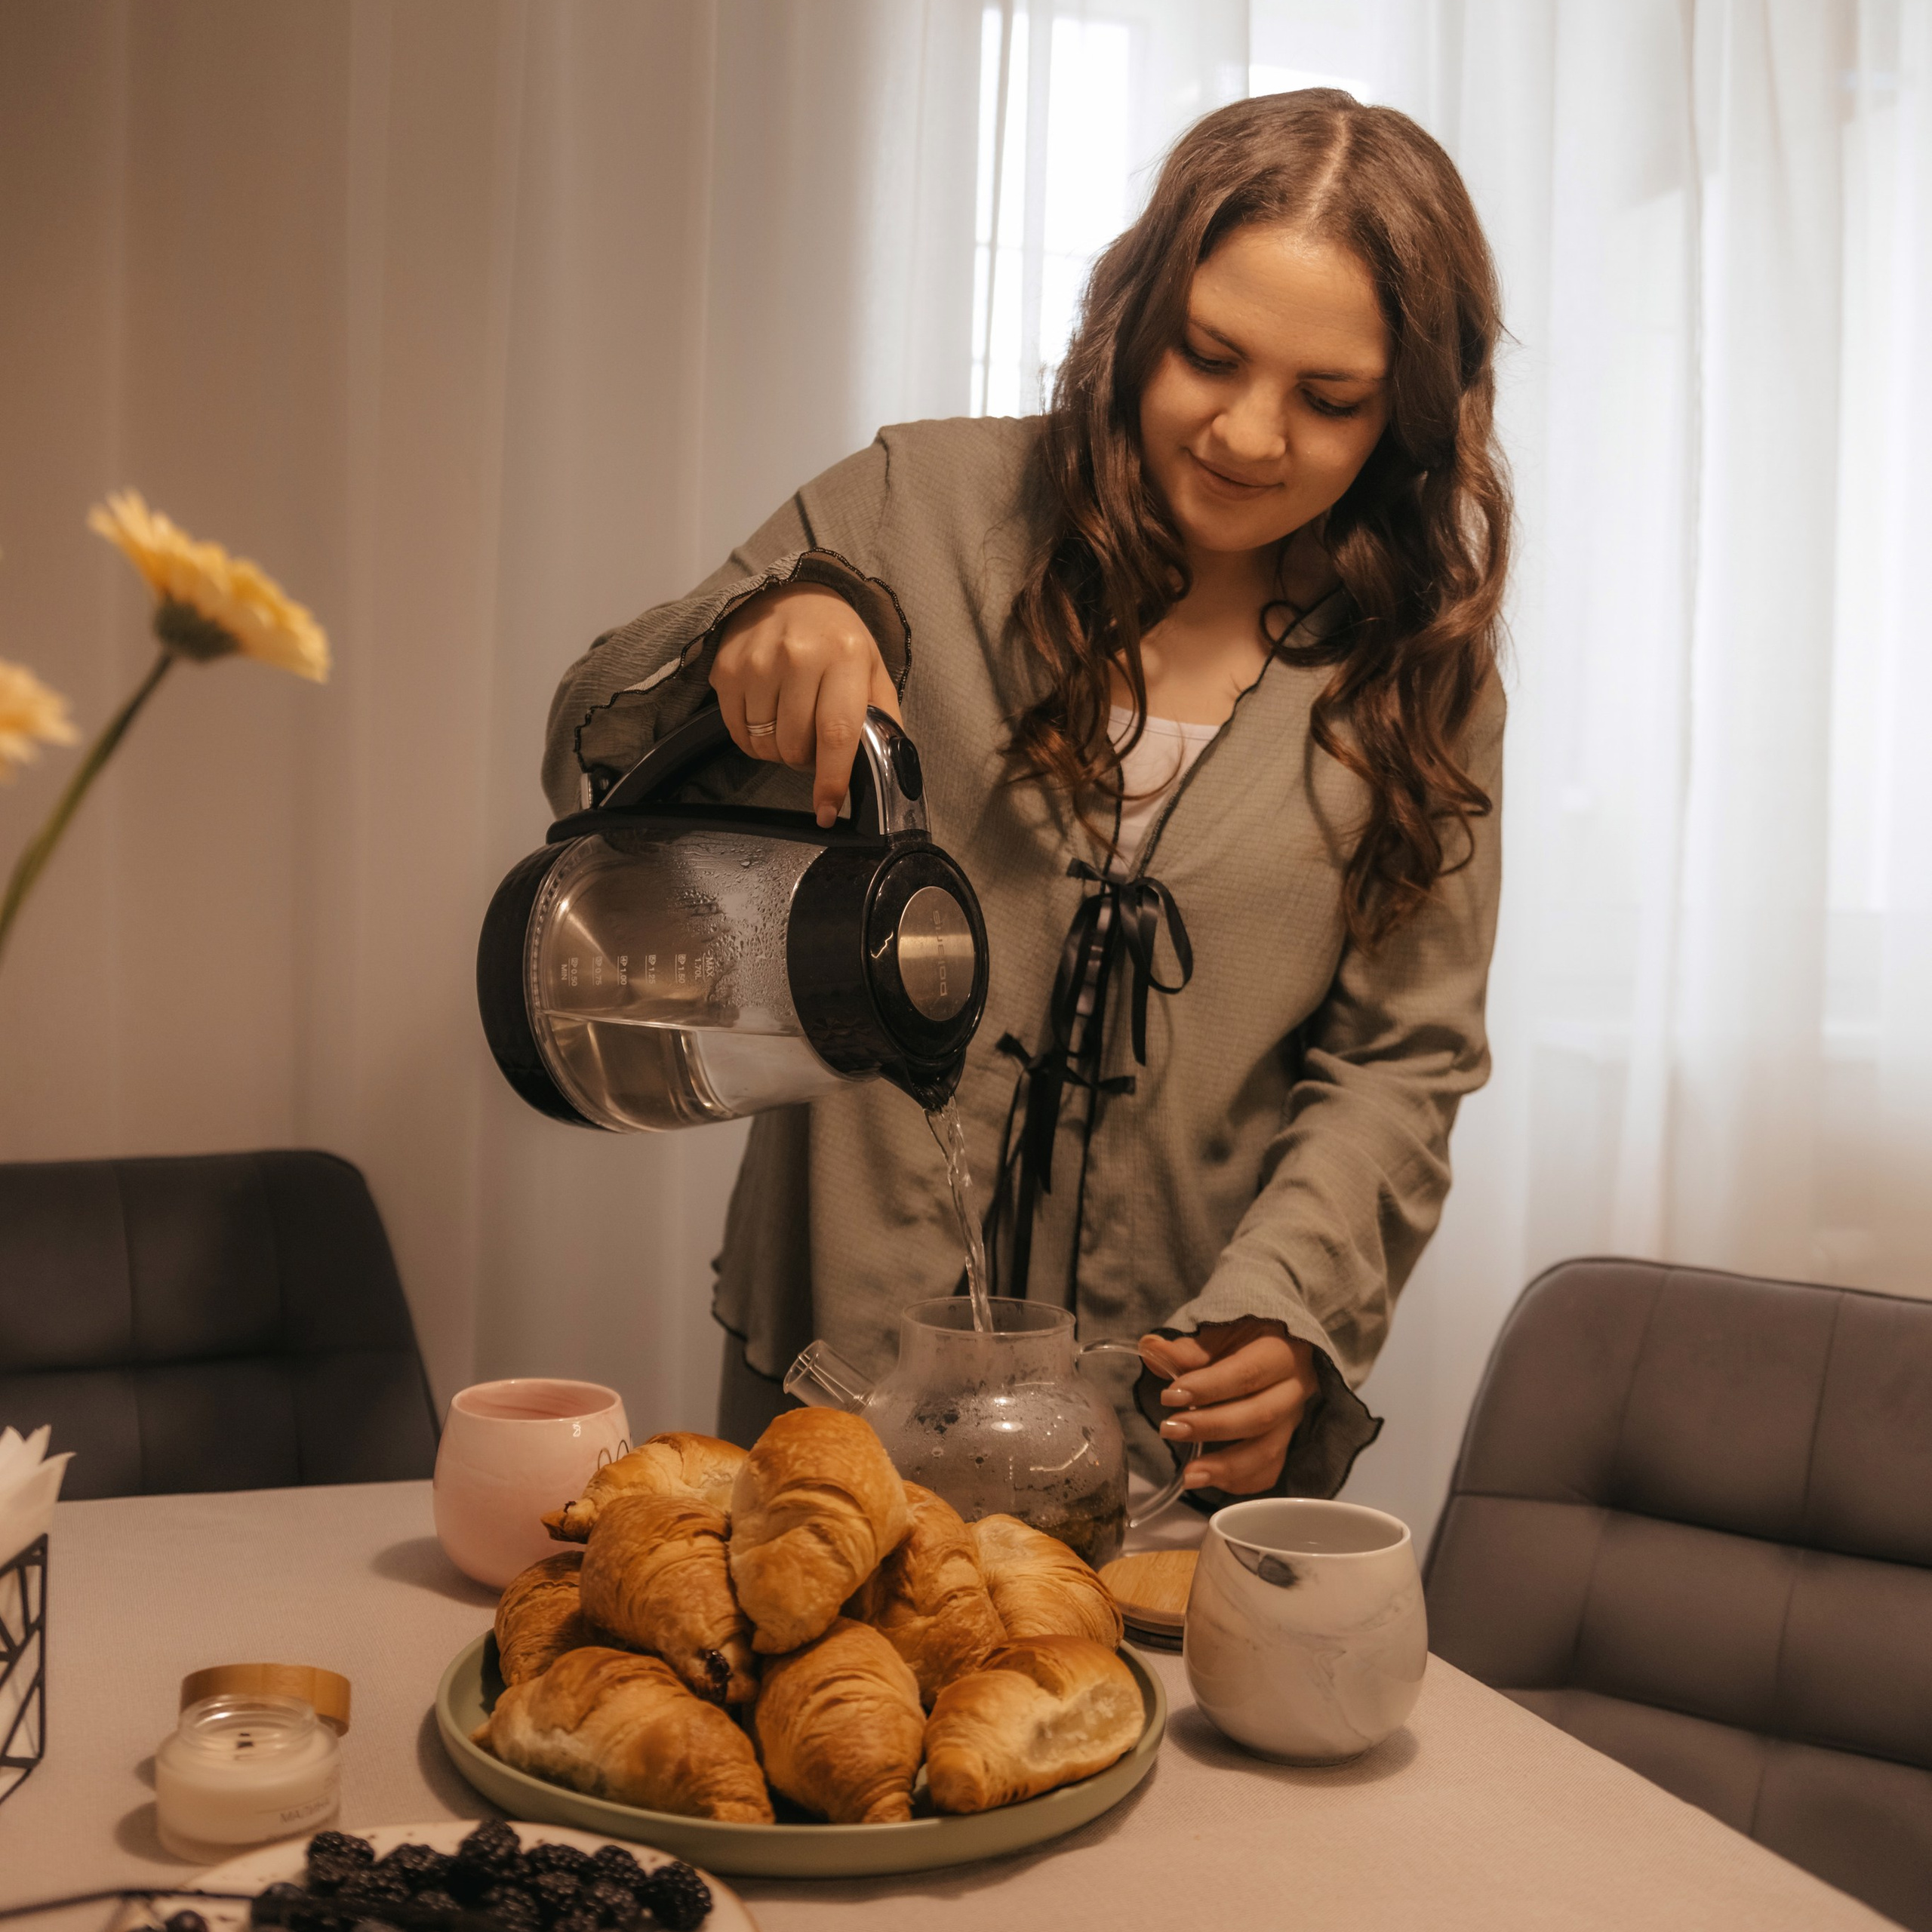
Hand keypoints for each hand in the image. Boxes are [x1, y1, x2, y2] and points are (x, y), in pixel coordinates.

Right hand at [711, 584, 901, 825]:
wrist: (792, 594)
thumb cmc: (838, 640)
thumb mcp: (873, 669)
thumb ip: (883, 718)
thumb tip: (890, 770)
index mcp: (845, 656)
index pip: (836, 733)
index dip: (830, 780)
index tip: (826, 810)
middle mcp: (799, 655)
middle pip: (794, 747)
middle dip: (806, 760)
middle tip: (814, 740)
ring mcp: (758, 660)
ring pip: (764, 744)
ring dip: (779, 750)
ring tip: (791, 722)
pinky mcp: (727, 667)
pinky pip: (738, 732)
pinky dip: (754, 739)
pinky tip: (768, 715)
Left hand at [1138, 1318, 1319, 1495]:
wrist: (1277, 1344)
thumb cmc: (1243, 1336)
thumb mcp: (1219, 1332)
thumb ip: (1188, 1347)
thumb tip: (1151, 1350)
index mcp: (1282, 1351)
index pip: (1247, 1373)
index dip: (1208, 1387)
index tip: (1169, 1396)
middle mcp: (1295, 1388)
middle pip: (1260, 1416)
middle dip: (1211, 1427)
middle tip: (1169, 1429)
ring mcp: (1293, 1419)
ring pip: (1268, 1451)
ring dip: (1226, 1467)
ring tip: (1189, 1475)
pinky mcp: (1286, 1442)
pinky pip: (1269, 1471)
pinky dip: (1240, 1481)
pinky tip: (1210, 1479)